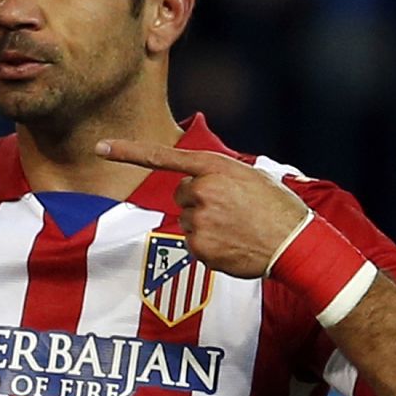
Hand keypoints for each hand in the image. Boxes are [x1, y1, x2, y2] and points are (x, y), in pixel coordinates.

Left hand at [96, 139, 307, 278]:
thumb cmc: (277, 208)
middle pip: (181, 194)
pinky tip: (234, 245)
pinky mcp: (199, 248)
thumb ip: (218, 175)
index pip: (162, 156)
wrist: (295, 244)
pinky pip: (194, 245)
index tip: (100, 147)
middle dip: (199, 201)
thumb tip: (194, 186)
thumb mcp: (249, 177)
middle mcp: (201, 191)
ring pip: (188, 221)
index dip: (128, 151)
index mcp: (214, 167)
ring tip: (237, 228)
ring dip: (206, 225)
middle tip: (231, 210)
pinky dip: (210, 246)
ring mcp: (199, 221)